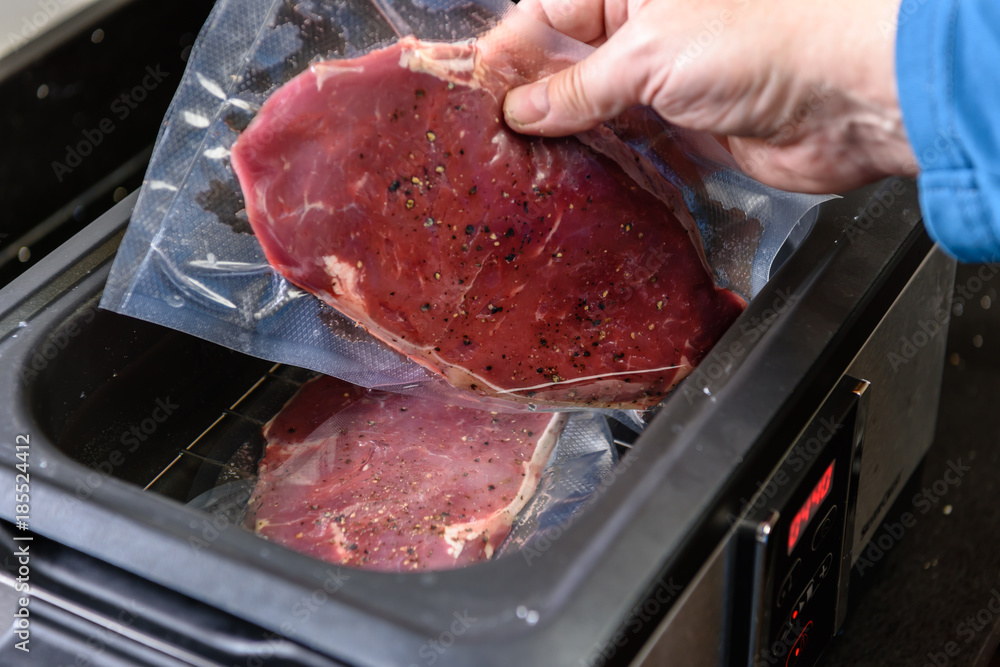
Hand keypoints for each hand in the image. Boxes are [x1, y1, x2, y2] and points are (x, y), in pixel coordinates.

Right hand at [503, 0, 917, 192]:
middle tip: (482, 137)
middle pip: (565, 62)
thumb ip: (579, 86)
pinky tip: (563, 177)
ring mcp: (664, 81)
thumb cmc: (760, 43)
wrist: (847, 99)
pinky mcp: (684, 130)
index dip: (505, 52)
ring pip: (593, 107)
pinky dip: (598, 161)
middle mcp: (644, 30)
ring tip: (511, 164)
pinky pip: (627, 144)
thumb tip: (523, 109)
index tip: (468, 92)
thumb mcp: (649, 53)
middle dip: (526, 97)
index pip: (547, 14)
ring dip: (558, 135)